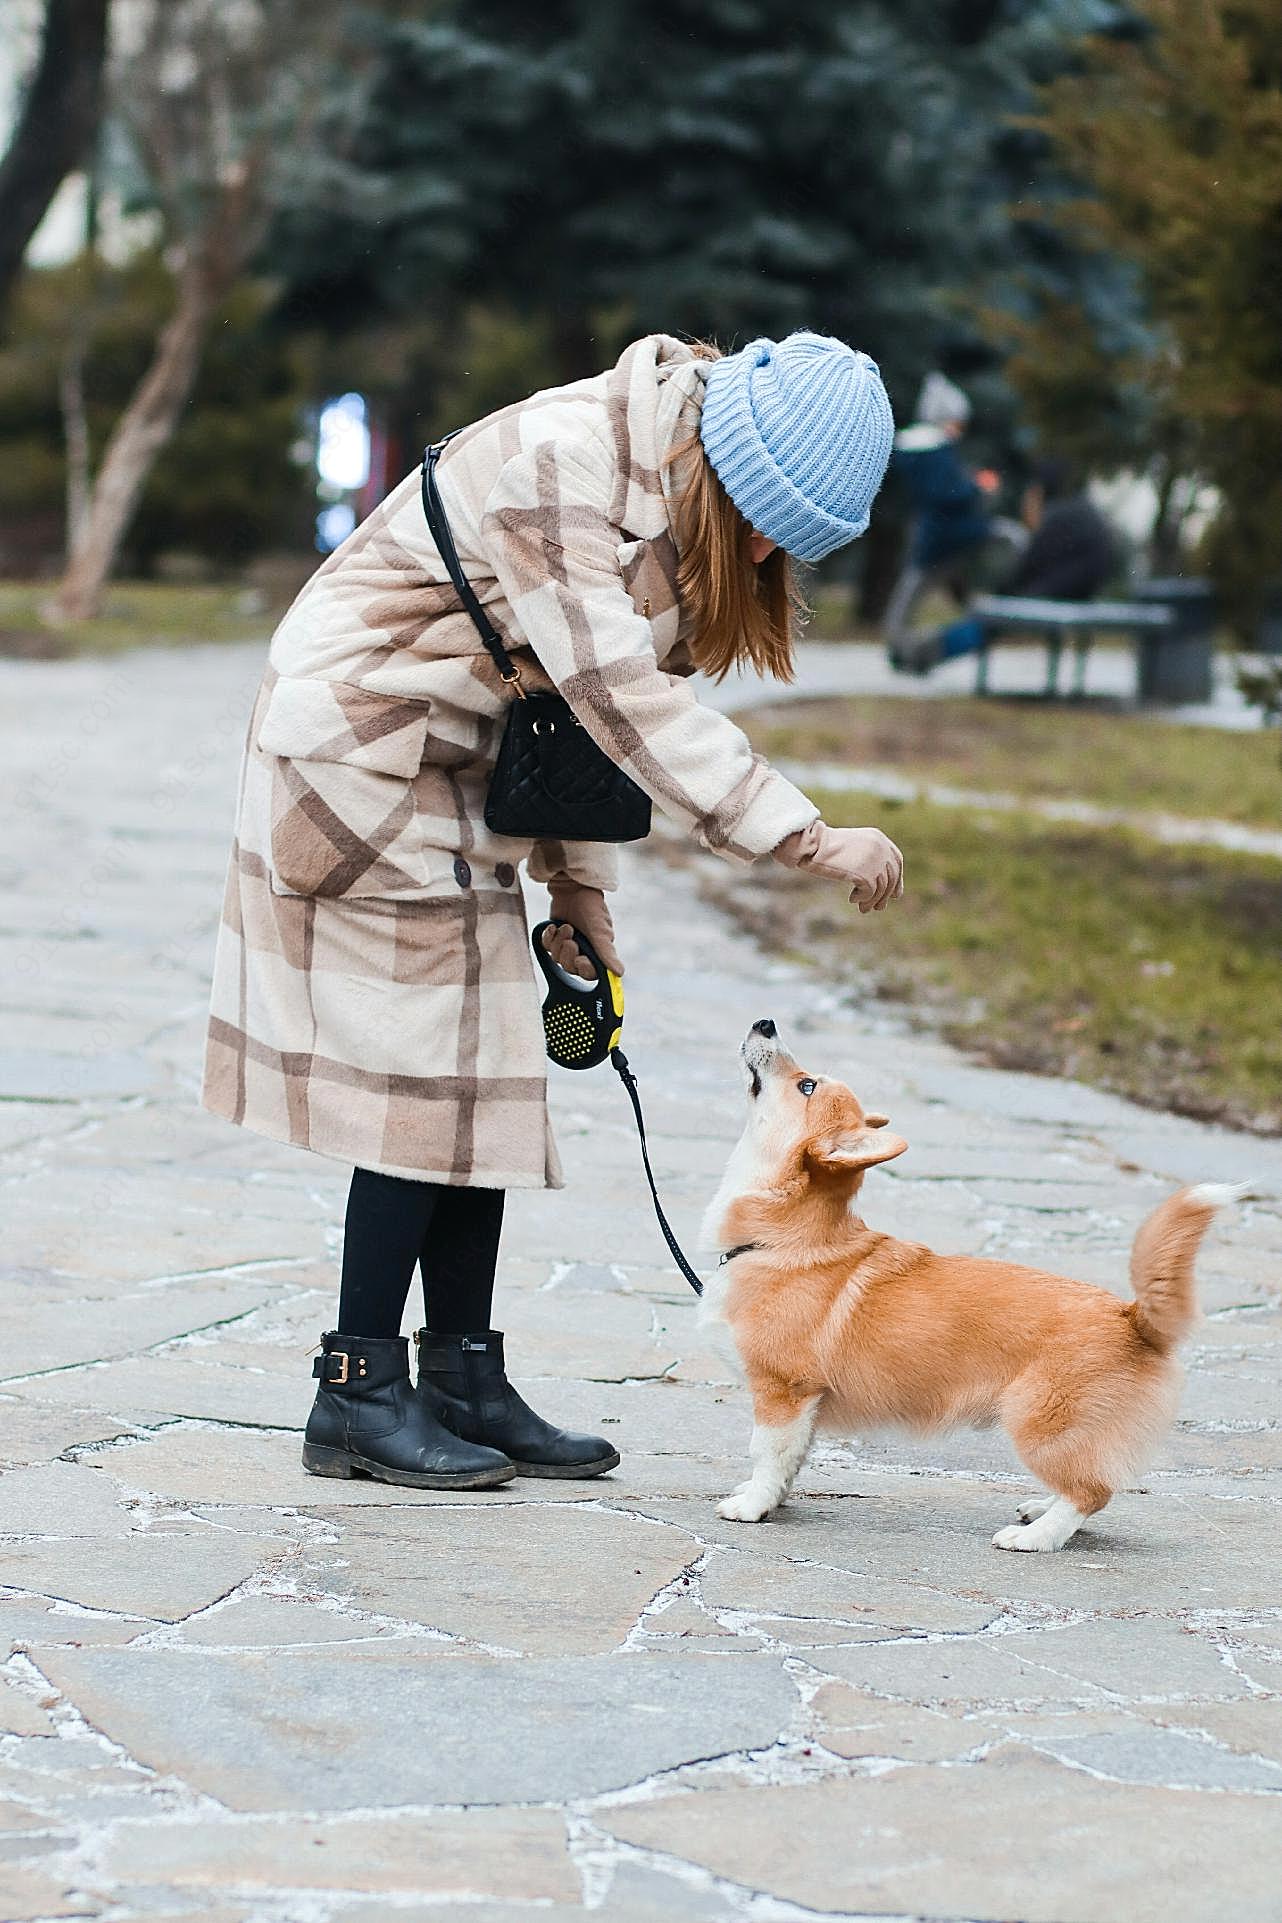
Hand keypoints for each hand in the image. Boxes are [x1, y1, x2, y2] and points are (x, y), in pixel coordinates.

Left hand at [544, 880, 623, 976]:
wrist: (572, 888)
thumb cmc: (591, 907)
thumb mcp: (600, 931)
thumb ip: (607, 953)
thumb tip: (619, 973)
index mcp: (597, 952)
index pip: (590, 973)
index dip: (584, 969)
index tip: (581, 959)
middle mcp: (583, 950)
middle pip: (570, 967)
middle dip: (568, 953)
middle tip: (571, 940)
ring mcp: (567, 944)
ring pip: (557, 958)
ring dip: (558, 942)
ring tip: (565, 927)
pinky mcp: (554, 937)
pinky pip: (546, 947)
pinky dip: (549, 937)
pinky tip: (553, 926)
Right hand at [772, 821, 903, 912]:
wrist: (812, 844)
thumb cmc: (825, 847)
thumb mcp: (852, 848)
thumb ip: (868, 859)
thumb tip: (882, 885)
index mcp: (878, 838)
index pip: (897, 860)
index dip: (898, 879)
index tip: (895, 894)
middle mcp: (880, 847)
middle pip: (892, 876)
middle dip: (886, 895)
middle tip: (878, 907)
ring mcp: (874, 860)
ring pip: (882, 887)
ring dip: (872, 901)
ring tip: (863, 909)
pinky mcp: (865, 873)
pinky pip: (870, 892)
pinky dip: (862, 899)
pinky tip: (852, 899)